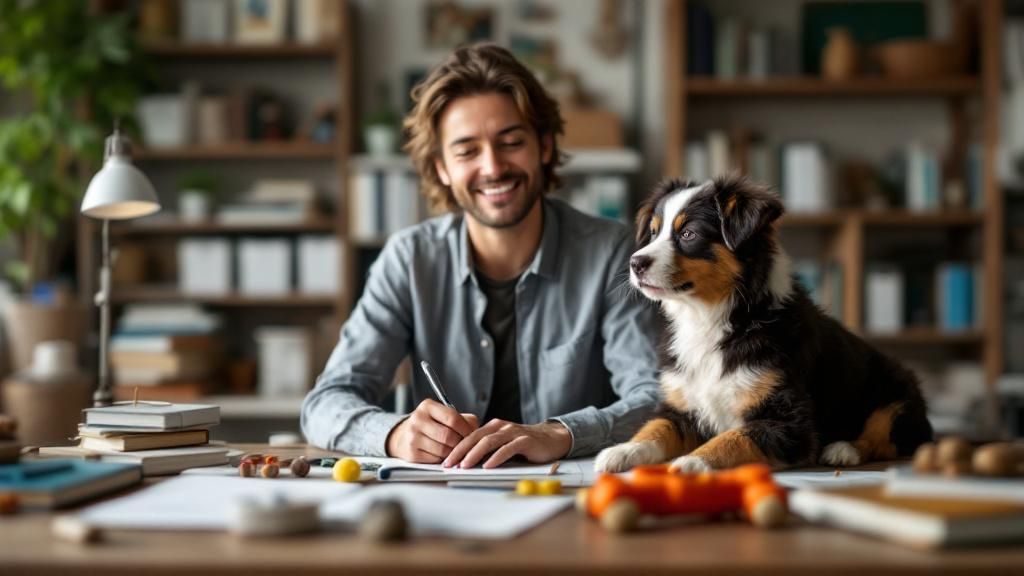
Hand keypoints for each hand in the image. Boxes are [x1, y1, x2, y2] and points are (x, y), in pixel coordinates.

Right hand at [386, 399, 478, 462]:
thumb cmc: (431, 425)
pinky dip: (443, 460)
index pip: (453, 418)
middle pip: (449, 436)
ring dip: (453, 453)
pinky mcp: (411, 453)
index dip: (466, 429)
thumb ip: (464, 420)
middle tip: (467, 446)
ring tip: (456, 451)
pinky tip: (444, 456)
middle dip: (461, 443)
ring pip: (443, 450)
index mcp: (427, 406)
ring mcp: (413, 437)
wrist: (403, 436)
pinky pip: (435, 460)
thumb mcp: (444, 416)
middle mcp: (417, 420)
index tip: (473, 435)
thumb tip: (479, 432)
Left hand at [443, 420, 571, 468]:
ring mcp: (512, 432)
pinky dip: (496, 457)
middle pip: (475, 438)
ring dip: (475, 454)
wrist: (551, 439)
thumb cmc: (524, 445)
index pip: (469, 437)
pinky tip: (488, 466)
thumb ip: (488, 451)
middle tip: (449, 464)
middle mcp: (501, 427)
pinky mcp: (525, 441)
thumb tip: (466, 464)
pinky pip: (507, 448)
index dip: (456, 449)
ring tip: (465, 465)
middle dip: (460, 451)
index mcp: (492, 427)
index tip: (446, 462)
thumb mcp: (502, 445)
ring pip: (489, 442)